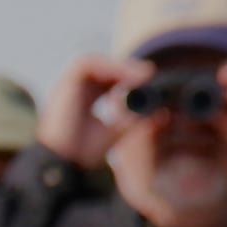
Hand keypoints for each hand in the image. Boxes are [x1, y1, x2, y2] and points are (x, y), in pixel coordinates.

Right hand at [37, 54, 152, 168]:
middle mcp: (74, 91)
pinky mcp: (65, 83)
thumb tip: (161, 114)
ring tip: (142, 76)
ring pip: (96, 63)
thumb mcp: (117, 131)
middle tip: (148, 76)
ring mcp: (68, 86)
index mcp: (83, 100)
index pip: (107, 80)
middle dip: (126, 70)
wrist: (65, 162)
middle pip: (102, 69)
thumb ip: (133, 120)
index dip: (127, 78)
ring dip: (120, 67)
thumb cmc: (84, 152)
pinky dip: (108, 67)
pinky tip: (127, 78)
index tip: (147, 82)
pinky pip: (88, 64)